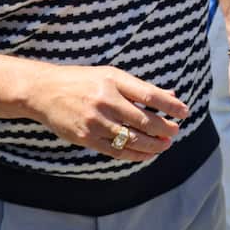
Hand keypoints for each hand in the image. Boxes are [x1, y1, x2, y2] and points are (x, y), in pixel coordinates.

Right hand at [27, 64, 188, 161]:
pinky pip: (115, 150)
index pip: (150, 95)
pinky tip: (145, 154)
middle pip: (144, 120)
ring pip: (131, 138)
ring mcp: (95, 120)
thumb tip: (170, 95)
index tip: (184, 112)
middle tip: (175, 131)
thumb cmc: (83, 81)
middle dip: (164, 128)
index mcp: (114, 80)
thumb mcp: (111, 75)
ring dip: (152, 144)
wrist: (44, 91)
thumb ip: (140, 87)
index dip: (170, 106)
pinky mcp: (86, 137)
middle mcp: (106, 100)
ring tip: (164, 145)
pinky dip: (134, 154)